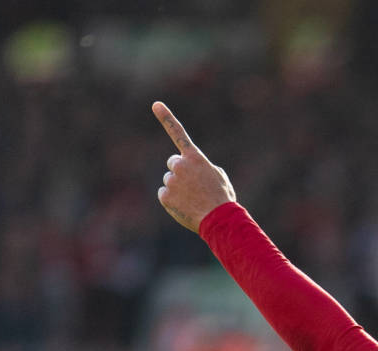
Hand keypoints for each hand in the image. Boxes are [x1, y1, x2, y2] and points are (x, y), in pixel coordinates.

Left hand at [153, 102, 236, 231]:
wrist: (219, 219)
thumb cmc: (222, 198)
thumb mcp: (218, 176)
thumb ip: (202, 167)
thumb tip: (192, 171)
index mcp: (195, 157)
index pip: (178, 133)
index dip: (166, 118)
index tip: (155, 104)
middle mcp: (180, 165)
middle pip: (173, 164)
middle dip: (180, 172)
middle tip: (194, 186)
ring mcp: (171, 180)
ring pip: (169, 180)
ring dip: (178, 188)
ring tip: (193, 199)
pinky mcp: (165, 196)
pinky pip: (165, 195)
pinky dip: (173, 201)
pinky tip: (186, 206)